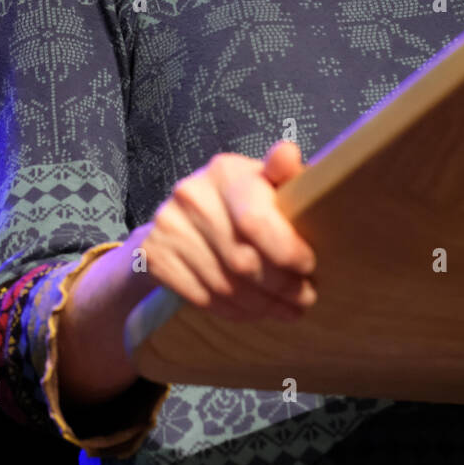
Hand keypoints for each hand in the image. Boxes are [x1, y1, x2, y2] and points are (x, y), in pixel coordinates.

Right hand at [130, 141, 317, 322]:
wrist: (179, 220)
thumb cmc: (239, 201)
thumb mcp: (264, 181)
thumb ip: (283, 173)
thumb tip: (287, 153)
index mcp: (225, 171)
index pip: (256, 221)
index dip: (286, 251)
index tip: (309, 266)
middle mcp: (192, 195)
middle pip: (243, 260)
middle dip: (282, 287)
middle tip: (306, 297)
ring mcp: (168, 226)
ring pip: (225, 286)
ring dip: (262, 305)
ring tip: (288, 308)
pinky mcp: (154, 256)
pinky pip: (202, 298)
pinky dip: (235, 311)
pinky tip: (254, 310)